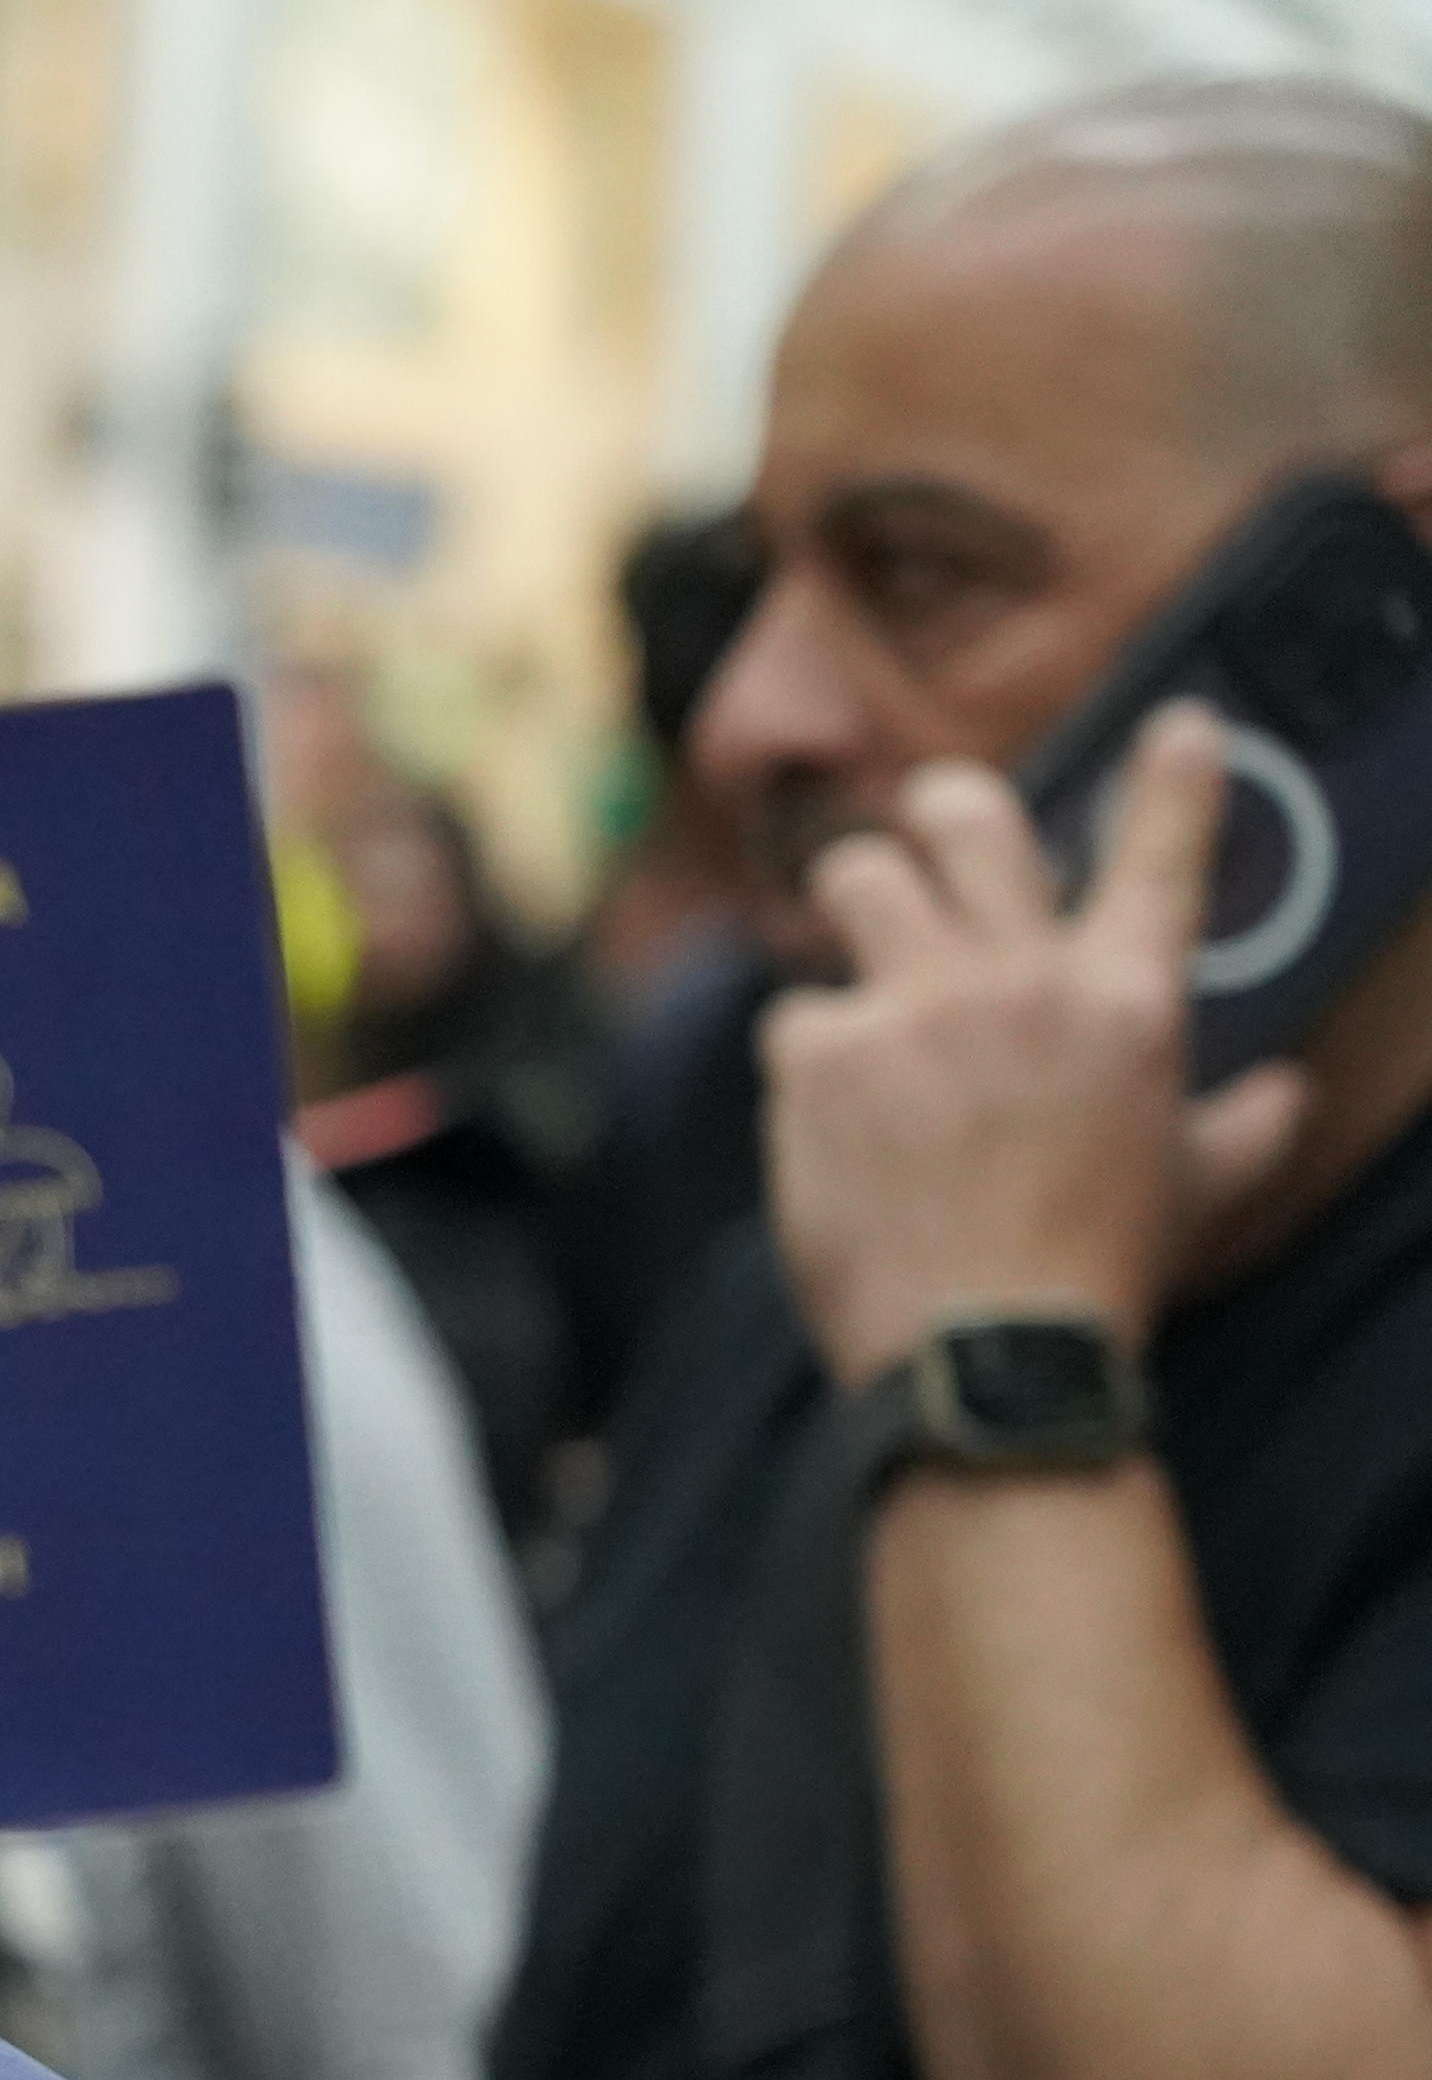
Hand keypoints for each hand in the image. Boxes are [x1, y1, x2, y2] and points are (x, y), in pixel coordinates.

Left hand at [767, 703, 1314, 1386]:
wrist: (989, 1353)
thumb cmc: (1098, 1274)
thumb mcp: (1197, 1190)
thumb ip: (1242, 1126)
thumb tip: (1284, 1096)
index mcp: (1128, 1000)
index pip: (1164, 855)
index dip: (1175, 776)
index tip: (1178, 726)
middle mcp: (1021, 980)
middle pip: (963, 813)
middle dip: (942, 811)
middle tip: (931, 839)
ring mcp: (914, 1009)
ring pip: (854, 876)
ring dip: (852, 906)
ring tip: (863, 966)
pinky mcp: (820, 1057)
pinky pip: (794, 1013)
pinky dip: (806, 1057)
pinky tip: (826, 1116)